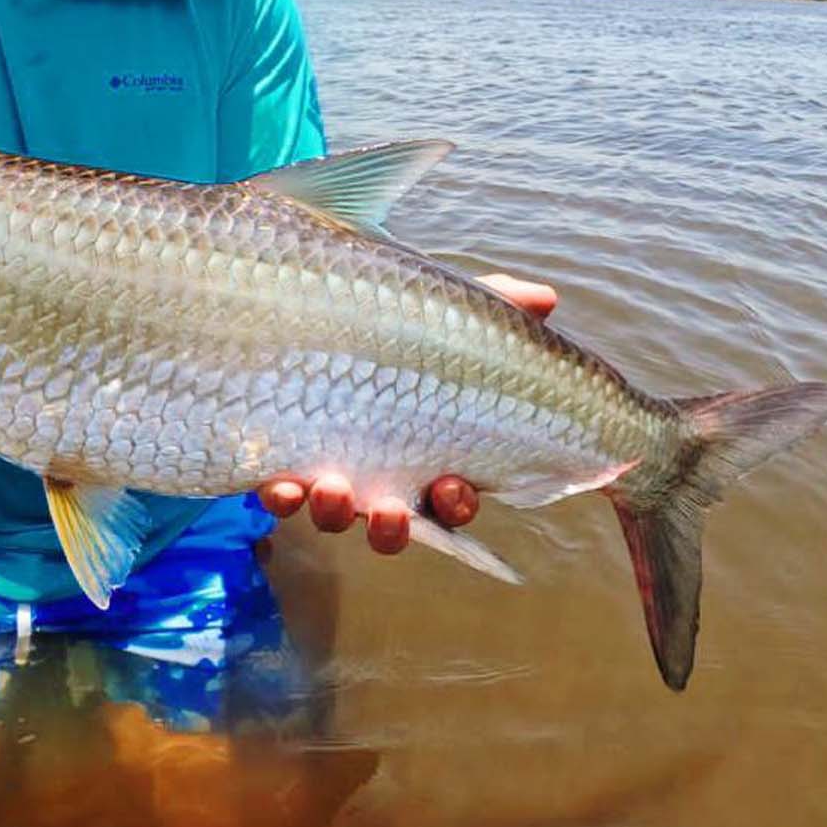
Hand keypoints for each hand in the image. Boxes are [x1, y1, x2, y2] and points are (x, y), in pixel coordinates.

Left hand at [255, 272, 556, 553]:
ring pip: (337, 516)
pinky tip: (280, 485)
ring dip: (335, 513)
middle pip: (394, 524)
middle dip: (393, 528)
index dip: (456, 506)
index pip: (452, 501)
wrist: (328, 312)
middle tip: (389, 510)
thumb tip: (545, 299)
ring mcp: (333, 473)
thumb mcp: (453, 315)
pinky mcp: (288, 461)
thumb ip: (497, 310)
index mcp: (430, 456)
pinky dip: (281, 495)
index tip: (452, 489)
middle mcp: (382, 476)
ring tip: (332, 489)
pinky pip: (283, 493)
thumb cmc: (405, 326)